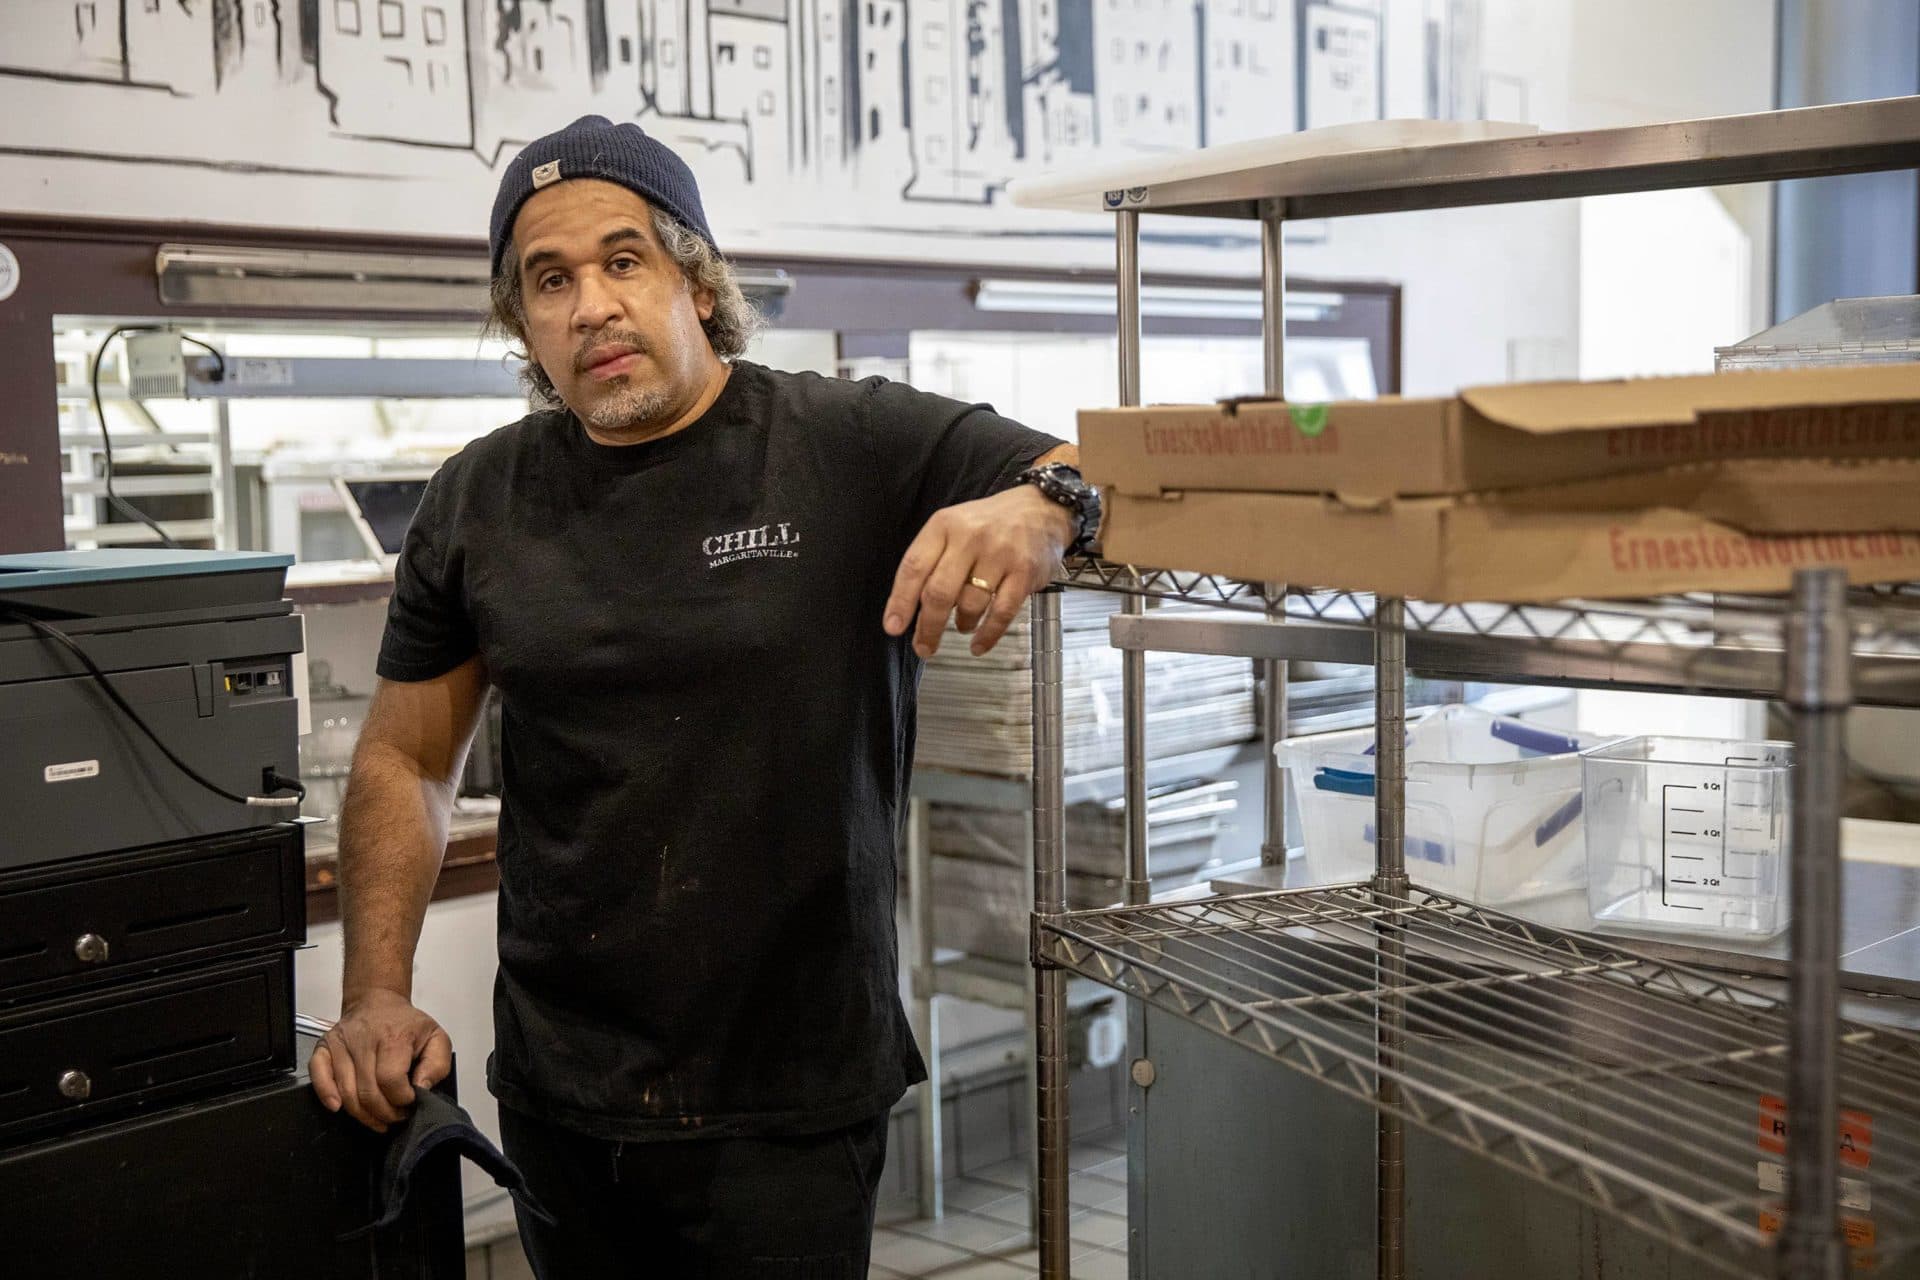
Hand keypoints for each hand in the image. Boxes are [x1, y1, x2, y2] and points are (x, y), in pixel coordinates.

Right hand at [309, 987, 451, 1132]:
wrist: (377, 1002)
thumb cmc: (404, 1023)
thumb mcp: (435, 1038)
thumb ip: (437, 1065)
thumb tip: (422, 1087)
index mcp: (393, 1038)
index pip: (391, 1081)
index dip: (401, 1099)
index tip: (410, 1101)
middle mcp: (363, 1040)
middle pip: (367, 1092)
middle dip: (384, 1113)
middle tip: (395, 1115)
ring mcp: (341, 1044)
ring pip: (346, 1093)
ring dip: (363, 1114)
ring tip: (378, 1117)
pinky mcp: (324, 1048)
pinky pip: (318, 1075)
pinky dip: (326, 1094)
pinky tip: (338, 1106)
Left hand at [884, 485, 1075, 657]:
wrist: (1041, 509)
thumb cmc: (990, 523)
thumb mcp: (954, 526)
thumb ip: (933, 559)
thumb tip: (910, 606)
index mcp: (944, 525)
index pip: (914, 567)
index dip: (900, 601)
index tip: (893, 627)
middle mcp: (970, 538)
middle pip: (939, 592)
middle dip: (928, 627)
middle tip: (924, 647)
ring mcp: (999, 555)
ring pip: (970, 604)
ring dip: (961, 624)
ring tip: (961, 627)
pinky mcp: (1024, 572)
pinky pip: (1002, 612)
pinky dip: (988, 635)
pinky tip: (979, 644)